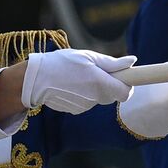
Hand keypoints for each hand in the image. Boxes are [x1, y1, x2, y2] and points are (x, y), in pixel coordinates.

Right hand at [21, 49, 135, 113]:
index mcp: (100, 83)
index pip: (126, 93)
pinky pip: (88, 102)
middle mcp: (94, 98)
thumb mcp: (88, 57)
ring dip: (96, 88)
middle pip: (113, 95)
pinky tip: (72, 84)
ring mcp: (85, 107)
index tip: (122, 76)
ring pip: (100, 98)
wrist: (35, 79)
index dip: (127, 85)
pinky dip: (85, 94)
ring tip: (80, 75)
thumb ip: (112, 63)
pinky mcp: (76, 110)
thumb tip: (132, 61)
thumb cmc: (63, 62)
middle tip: (98, 71)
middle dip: (110, 84)